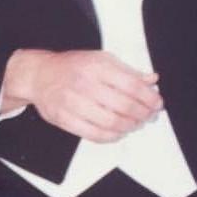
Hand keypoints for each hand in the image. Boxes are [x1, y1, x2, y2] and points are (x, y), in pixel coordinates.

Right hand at [0, 48, 162, 140]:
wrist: (39, 75)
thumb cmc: (72, 67)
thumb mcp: (101, 59)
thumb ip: (127, 71)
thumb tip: (151, 80)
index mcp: (97, 66)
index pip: (132, 85)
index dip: (149, 98)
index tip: (156, 103)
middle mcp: (85, 83)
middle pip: (124, 106)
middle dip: (142, 114)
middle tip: (149, 116)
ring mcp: (73, 102)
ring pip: (111, 122)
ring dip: (129, 127)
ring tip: (135, 125)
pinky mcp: (64, 119)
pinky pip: (94, 134)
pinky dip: (112, 136)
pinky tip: (118, 132)